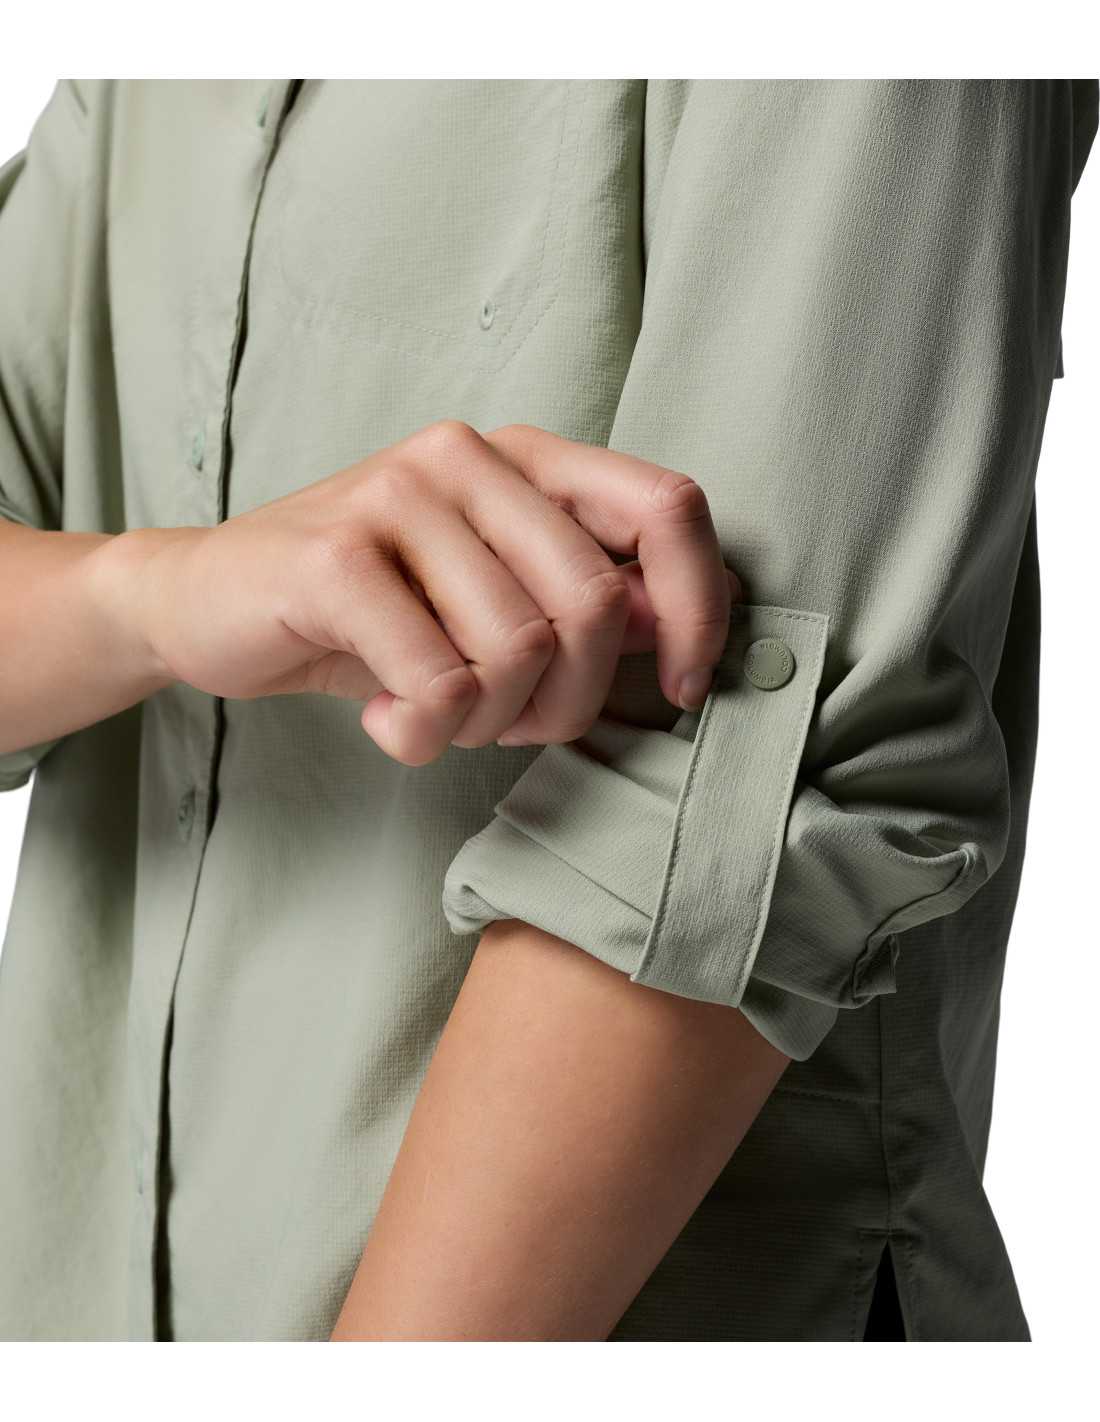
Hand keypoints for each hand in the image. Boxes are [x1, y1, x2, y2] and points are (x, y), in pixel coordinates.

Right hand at [116, 421, 738, 764]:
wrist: (213, 603)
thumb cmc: (368, 611)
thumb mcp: (488, 599)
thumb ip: (582, 598)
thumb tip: (680, 627)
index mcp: (524, 458)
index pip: (669, 507)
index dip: (702, 607)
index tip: (683, 687)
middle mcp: (467, 456)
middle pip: (593, 604)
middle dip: (568, 702)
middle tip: (508, 723)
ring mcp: (397, 495)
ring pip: (516, 653)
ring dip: (485, 724)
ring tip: (432, 712)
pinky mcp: (335, 557)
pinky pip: (438, 684)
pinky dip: (424, 734)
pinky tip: (386, 718)